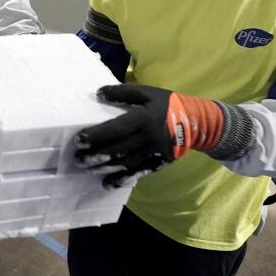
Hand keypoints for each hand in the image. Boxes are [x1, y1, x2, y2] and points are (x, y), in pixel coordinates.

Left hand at [74, 84, 224, 188]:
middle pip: (117, 149)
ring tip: (86, 168)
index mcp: (143, 118)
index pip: (116, 129)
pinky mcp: (158, 163)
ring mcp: (153, 153)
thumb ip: (124, 92)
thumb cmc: (168, 104)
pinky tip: (108, 183)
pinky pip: (137, 173)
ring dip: (104, 168)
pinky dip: (122, 179)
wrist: (197, 123)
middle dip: (95, 155)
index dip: (97, 135)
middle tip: (78, 158)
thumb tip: (99, 93)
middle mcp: (147, 138)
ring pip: (125, 163)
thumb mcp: (148, 93)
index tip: (79, 140)